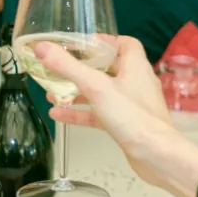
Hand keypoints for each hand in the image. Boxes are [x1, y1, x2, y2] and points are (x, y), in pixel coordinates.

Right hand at [34, 36, 182, 188]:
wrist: (156, 156)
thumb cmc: (132, 116)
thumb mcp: (96, 87)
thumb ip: (68, 67)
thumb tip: (41, 47)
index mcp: (134, 66)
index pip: (123, 43)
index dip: (103, 41)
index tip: (81, 44)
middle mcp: (134, 82)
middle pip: (108, 68)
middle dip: (82, 68)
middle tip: (60, 68)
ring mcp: (130, 104)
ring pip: (101, 92)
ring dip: (77, 92)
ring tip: (53, 93)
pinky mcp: (125, 124)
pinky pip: (99, 113)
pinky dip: (81, 112)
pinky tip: (58, 114)